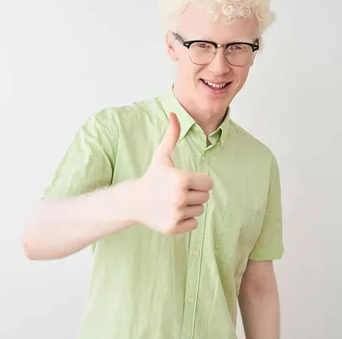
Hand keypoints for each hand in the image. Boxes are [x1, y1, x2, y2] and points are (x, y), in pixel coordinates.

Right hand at [134, 112, 213, 233]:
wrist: (133, 201)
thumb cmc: (152, 176)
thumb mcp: (162, 156)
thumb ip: (172, 135)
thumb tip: (174, 113)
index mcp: (181, 179)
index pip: (208, 183)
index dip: (198, 181)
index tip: (185, 180)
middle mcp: (179, 197)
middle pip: (205, 197)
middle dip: (194, 193)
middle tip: (177, 191)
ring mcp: (176, 214)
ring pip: (199, 210)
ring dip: (190, 206)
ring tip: (173, 201)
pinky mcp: (173, 227)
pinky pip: (193, 224)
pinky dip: (185, 219)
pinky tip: (171, 212)